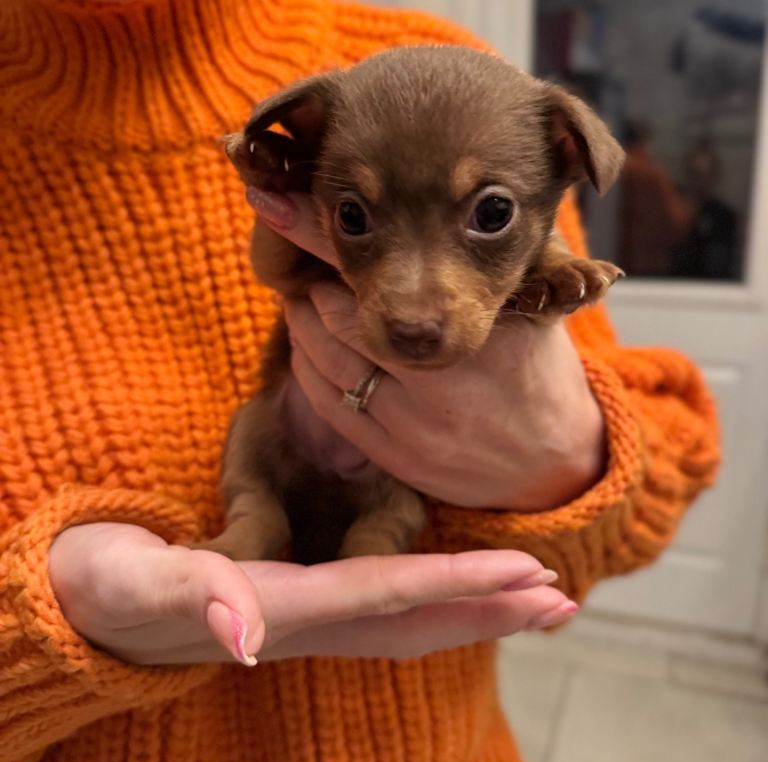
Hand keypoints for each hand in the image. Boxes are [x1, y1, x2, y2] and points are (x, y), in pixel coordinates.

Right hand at [49, 523, 576, 665]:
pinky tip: (466, 592)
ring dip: (476, 612)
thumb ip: (191, 593)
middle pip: (415, 621)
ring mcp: (306, 621)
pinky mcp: (300, 607)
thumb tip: (245, 632)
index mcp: (277, 609)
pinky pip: (384, 609)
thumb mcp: (131, 581)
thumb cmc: (104, 584)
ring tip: (537, 601)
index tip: (524, 576)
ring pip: (409, 622)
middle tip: (563, 597)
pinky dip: (436, 601)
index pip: (384, 596)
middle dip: (491, 610)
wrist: (89, 602)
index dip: (456, 587)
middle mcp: (304, 623)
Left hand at [248, 189, 606, 509]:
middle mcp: (441, 383)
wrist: (555, 461)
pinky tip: (311, 347)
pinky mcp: (394, 458)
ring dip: (304, 323)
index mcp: (479, 333)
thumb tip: (417, 208)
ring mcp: (413, 427)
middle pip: (340, 318)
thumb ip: (484, 260)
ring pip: (325, 361)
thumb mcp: (533, 305)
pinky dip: (308, 368)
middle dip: (314, 284)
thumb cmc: (538, 371)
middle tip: (307, 266)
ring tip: (304, 301)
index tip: (278, 205)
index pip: (381, 273)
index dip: (320, 237)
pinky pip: (327, 405)